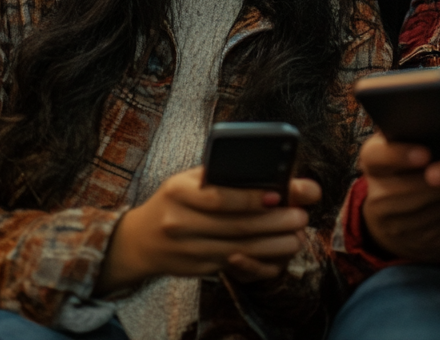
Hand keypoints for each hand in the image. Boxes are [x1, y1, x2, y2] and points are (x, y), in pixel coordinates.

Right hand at [97, 167, 320, 292]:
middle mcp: (180, 222)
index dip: (251, 197)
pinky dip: (259, 260)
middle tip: (300, 216)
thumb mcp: (188, 180)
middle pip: (235, 226)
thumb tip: (271, 171)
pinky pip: (233, 266)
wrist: (139, 240)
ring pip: (239, 249)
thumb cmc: (174, 201)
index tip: (280, 194)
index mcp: (178, 192)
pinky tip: (277, 253)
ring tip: (296, 235)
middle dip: (274, 222)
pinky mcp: (197, 269)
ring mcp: (188, 249)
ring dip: (273, 244)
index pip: (219, 197)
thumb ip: (222, 175)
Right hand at [358, 132, 439, 260]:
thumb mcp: (409, 146)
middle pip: (410, 190)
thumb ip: (423, 132)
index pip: (377, 156)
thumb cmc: (415, 166)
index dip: (399, 155)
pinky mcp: (418, 246)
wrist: (400, 216)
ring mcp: (395, 226)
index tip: (426, 153)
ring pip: (431, 213)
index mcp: (374, 162)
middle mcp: (377, 196)